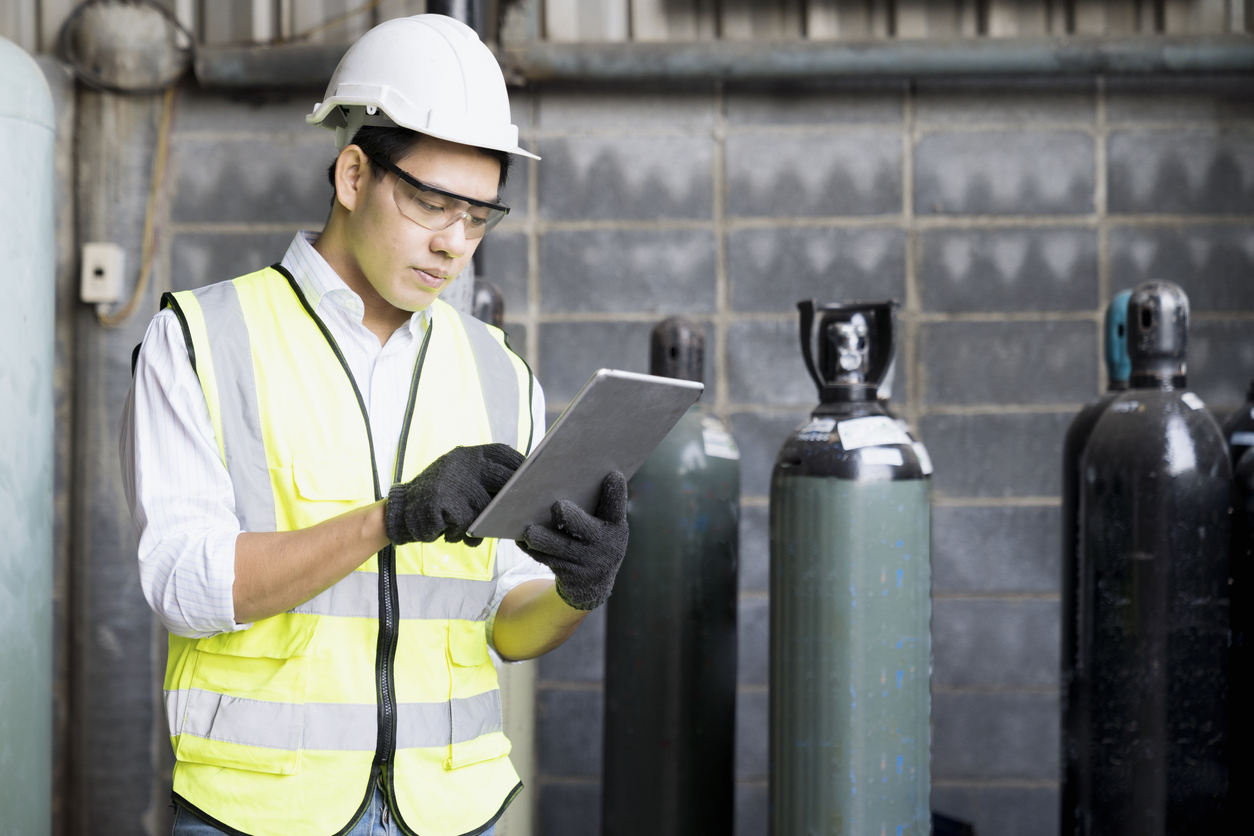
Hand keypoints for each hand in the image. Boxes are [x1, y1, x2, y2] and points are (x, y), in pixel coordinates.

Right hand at [385, 443, 523, 546]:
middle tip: (512, 514)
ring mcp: (454, 481)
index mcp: (468, 455)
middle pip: (504, 480)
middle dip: (510, 500)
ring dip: (480, 526)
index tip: (532, 480)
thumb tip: (521, 489)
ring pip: (486, 509)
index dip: (520, 465)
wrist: (401, 512)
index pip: (503, 453)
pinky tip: (450, 533)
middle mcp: (463, 463)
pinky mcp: (444, 500)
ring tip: (467, 531)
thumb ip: (483, 479)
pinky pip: (468, 524)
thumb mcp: (459, 478)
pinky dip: (462, 534)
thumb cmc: (439, 499)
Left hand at [517, 471, 628, 610]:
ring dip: (543, 539)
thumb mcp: (601, 529)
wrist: (593, 587)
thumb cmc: (593, 543)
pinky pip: (548, 560)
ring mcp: (589, 564)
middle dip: (570, 516)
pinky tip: (521, 541)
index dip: (616, 492)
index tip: (612, 474)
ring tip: (529, 531)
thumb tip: (558, 483)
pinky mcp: (571, 577)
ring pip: (560, 548)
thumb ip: (592, 509)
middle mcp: (606, 545)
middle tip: (558, 506)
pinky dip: (533, 550)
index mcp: (616, 526)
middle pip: (583, 527)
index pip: (616, 506)